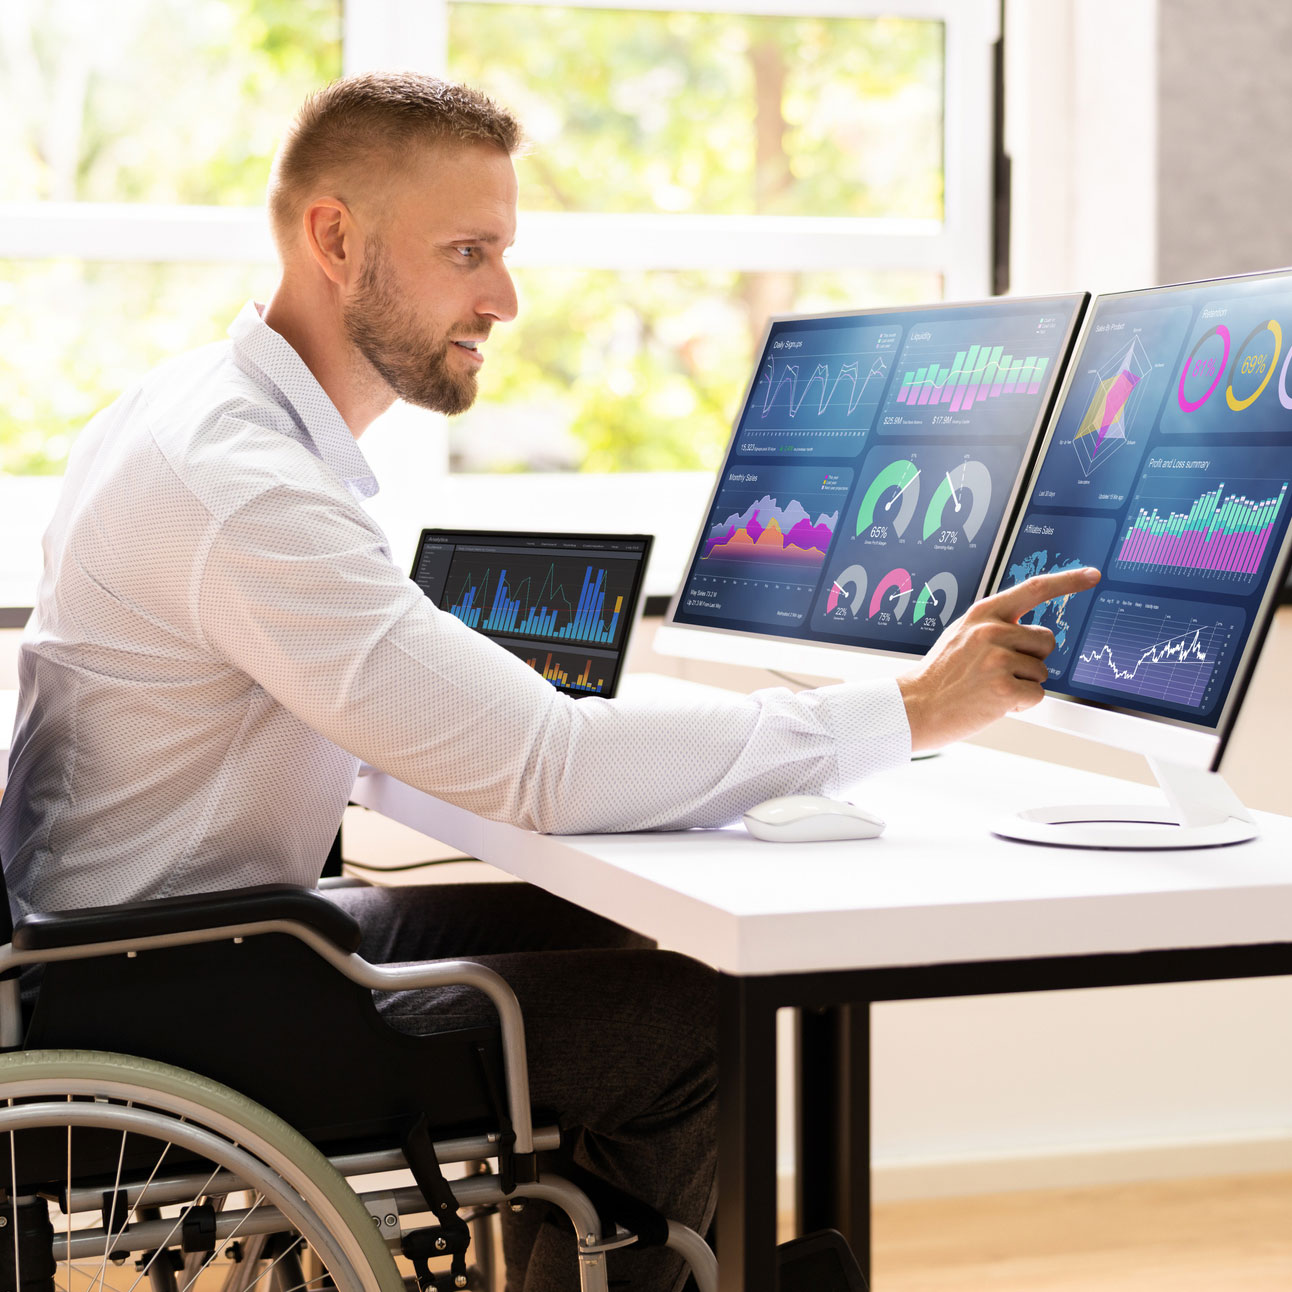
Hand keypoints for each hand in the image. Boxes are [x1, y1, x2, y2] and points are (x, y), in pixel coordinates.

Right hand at [897, 566, 1100, 750]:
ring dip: (1022, 684)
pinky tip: (992, 701)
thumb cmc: (940, 676)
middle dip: (1032, 658)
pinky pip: (1036, 694)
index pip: (1034, 589)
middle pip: (1046, 641)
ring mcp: (997, 659)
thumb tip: (1032, 632)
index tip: (1091, 575)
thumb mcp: (962, 635)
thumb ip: (995, 626)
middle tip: (998, 671)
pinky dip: (1020, 703)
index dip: (1067, 581)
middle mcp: (991, 632)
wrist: (916, 706)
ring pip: (1042, 670)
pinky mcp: (1002, 688)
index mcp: (982, 615)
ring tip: (989, 687)